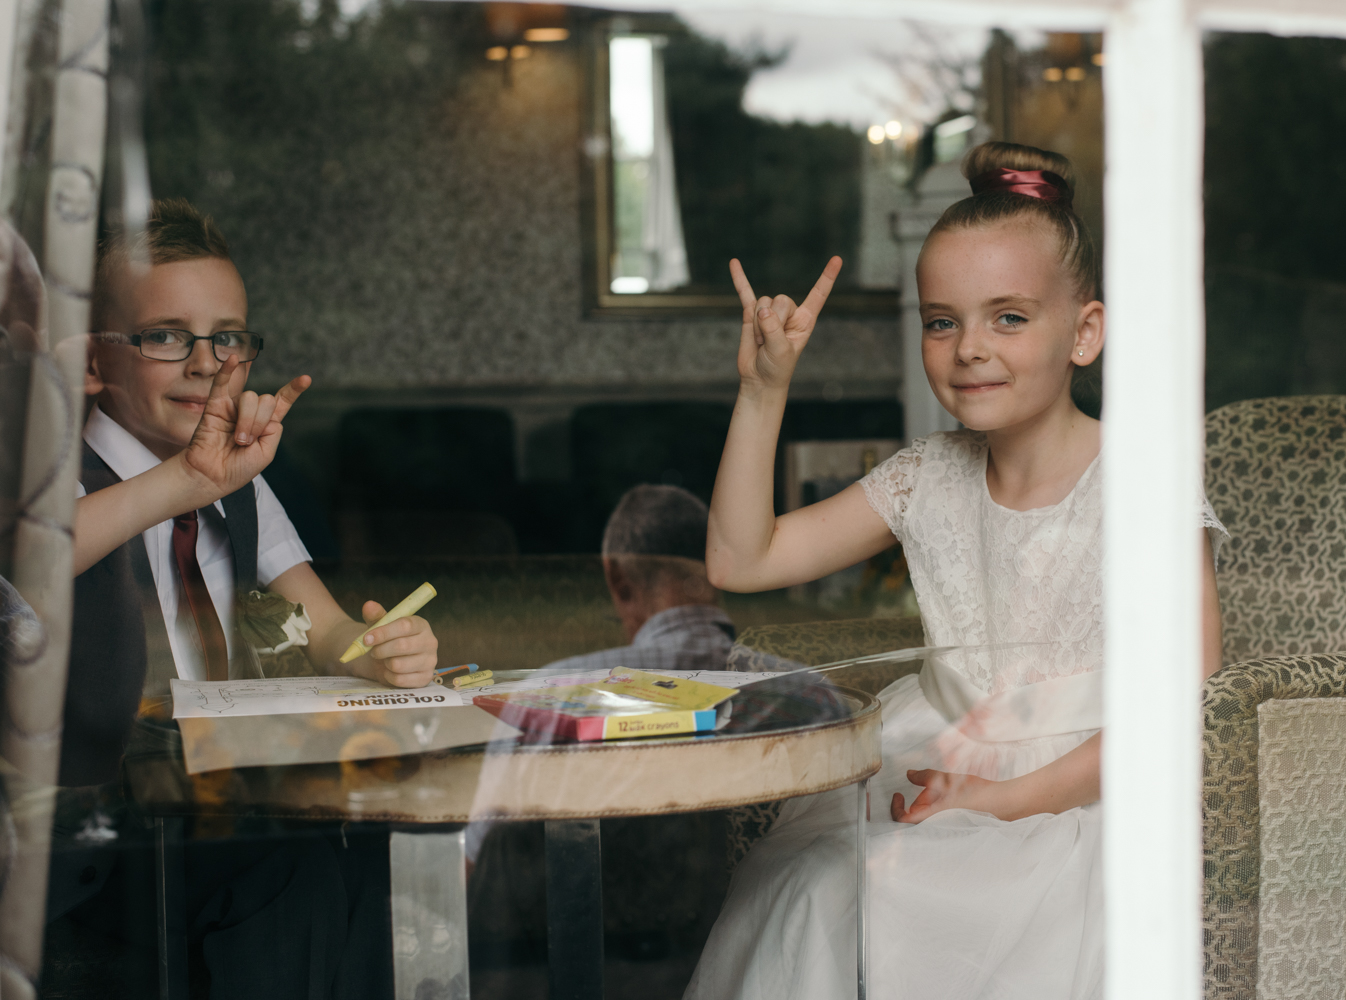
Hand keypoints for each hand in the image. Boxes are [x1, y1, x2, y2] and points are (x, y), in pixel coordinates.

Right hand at [178, 358, 310, 501]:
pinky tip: (232, 359)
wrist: (212, 476)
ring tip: (237, 439)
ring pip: (250, 398)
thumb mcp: (266, 453)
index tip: (306, 379)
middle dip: (260, 422)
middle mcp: (251, 413)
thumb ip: (273, 431)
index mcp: (266, 424)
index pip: (282, 402)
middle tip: (246, 442)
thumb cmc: (238, 468)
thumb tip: (264, 413)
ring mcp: (233, 408)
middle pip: (266, 401)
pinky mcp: (215, 406)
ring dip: (247, 421)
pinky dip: (227, 370)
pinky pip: (222, 383)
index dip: (293, 390)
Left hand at [346, 600, 437, 687]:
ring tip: (385, 660)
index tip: (367, 638)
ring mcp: (430, 661)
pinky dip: (389, 676)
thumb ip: (376, 616)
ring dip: (385, 663)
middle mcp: (430, 642)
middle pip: (401, 646)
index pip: (404, 626)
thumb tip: (369, 605)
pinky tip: (390, 671)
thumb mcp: (382, 626)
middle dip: (381, 650)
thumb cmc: (389, 640)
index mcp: (421, 625)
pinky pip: (400, 680)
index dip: (383, 632)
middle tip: (373, 651)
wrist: (393, 659)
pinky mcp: (425, 678)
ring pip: (398, 665)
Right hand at [730, 256, 841, 394]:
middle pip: (780, 299)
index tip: (837, 259)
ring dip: (757, 325)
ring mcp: (769, 312)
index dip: (827, 277)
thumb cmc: (777, 368)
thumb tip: (762, 310)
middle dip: (772, 321)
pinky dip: (739, 279)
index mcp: (805, 320)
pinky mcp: (751, 314)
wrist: (759, 378)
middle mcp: (789, 312)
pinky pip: (744, 293)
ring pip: (762, 303)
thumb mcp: (781, 351)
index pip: (818, 294)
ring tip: (760, 341)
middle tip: (769, 342)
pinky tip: (734, 263)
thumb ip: (773, 329)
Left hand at [891, 768, 1005, 823]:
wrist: (1002, 803)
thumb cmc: (974, 794)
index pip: (901, 820)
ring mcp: (947, 830)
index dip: (896, 808)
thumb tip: (910, 774)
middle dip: (918, 802)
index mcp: (929, 820)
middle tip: (925, 788)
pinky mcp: (957, 828)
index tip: (898, 794)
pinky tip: (952, 795)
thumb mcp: (945, 780)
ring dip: (931, 803)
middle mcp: (937, 829)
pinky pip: (941, 819)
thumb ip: (924, 777)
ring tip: (943, 789)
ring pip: (929, 818)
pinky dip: (941, 807)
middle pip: (916, 818)